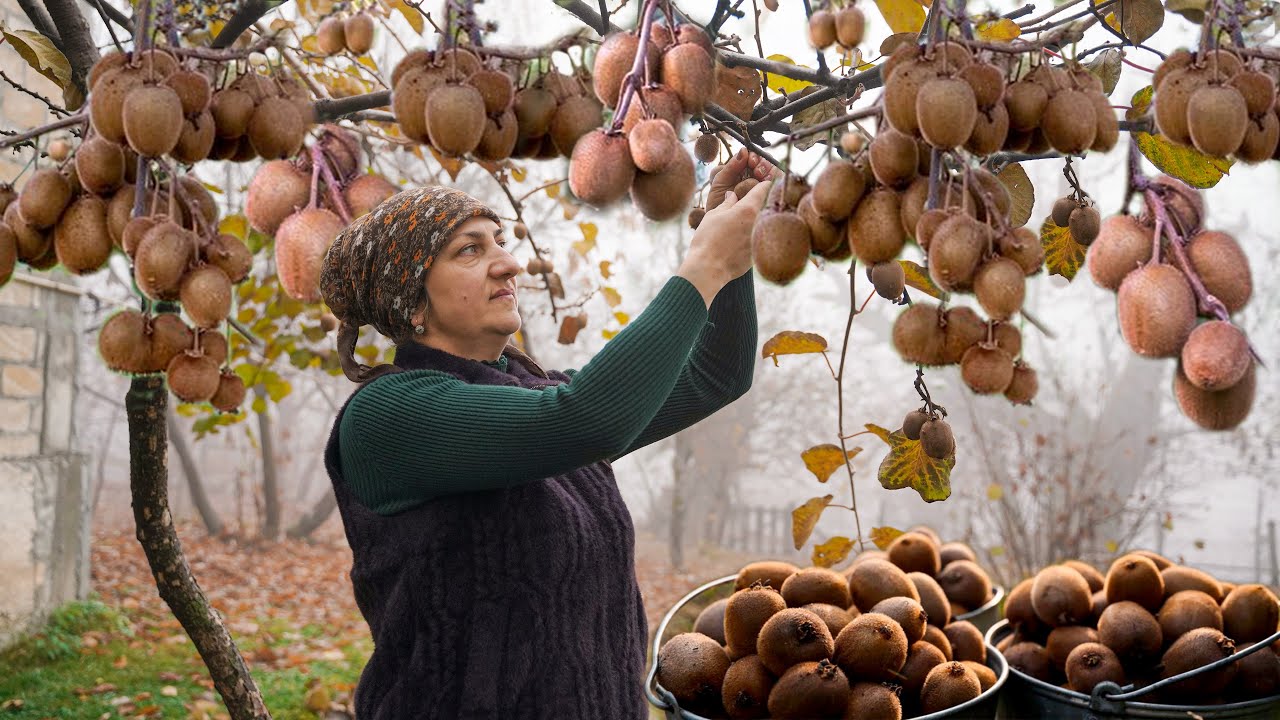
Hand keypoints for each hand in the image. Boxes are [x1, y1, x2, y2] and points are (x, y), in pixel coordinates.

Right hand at [677, 149, 778, 305]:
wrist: (708, 269)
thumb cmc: (708, 240)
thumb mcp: (714, 215)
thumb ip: (727, 203)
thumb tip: (732, 196)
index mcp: (749, 209)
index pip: (764, 188)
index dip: (765, 180)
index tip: (767, 176)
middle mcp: (759, 223)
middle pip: (767, 206)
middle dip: (764, 200)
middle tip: (759, 194)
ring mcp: (760, 240)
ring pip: (764, 224)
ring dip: (760, 219)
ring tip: (746, 219)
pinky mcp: (758, 254)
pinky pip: (758, 240)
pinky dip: (753, 236)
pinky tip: (740, 239)